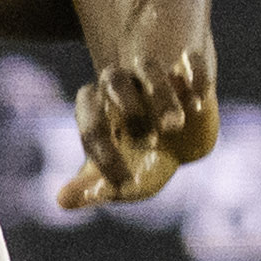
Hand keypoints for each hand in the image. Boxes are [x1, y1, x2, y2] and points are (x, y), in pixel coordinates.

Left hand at [53, 4, 218, 212]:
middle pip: (114, 82)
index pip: (91, 123)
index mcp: (99, 108)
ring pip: (149, 68)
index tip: (124, 183)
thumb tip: (61, 201)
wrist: (183, 117)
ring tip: (174, 125)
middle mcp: (123, 83)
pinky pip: (189, 59)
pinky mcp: (189, 59)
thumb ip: (94, 185)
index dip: (103, 153)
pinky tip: (199, 100)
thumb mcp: (121, 168)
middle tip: (148, 142)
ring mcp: (157, 69)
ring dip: (161, 95)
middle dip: (128, 109)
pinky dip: (194, 75)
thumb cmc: (144, 148)